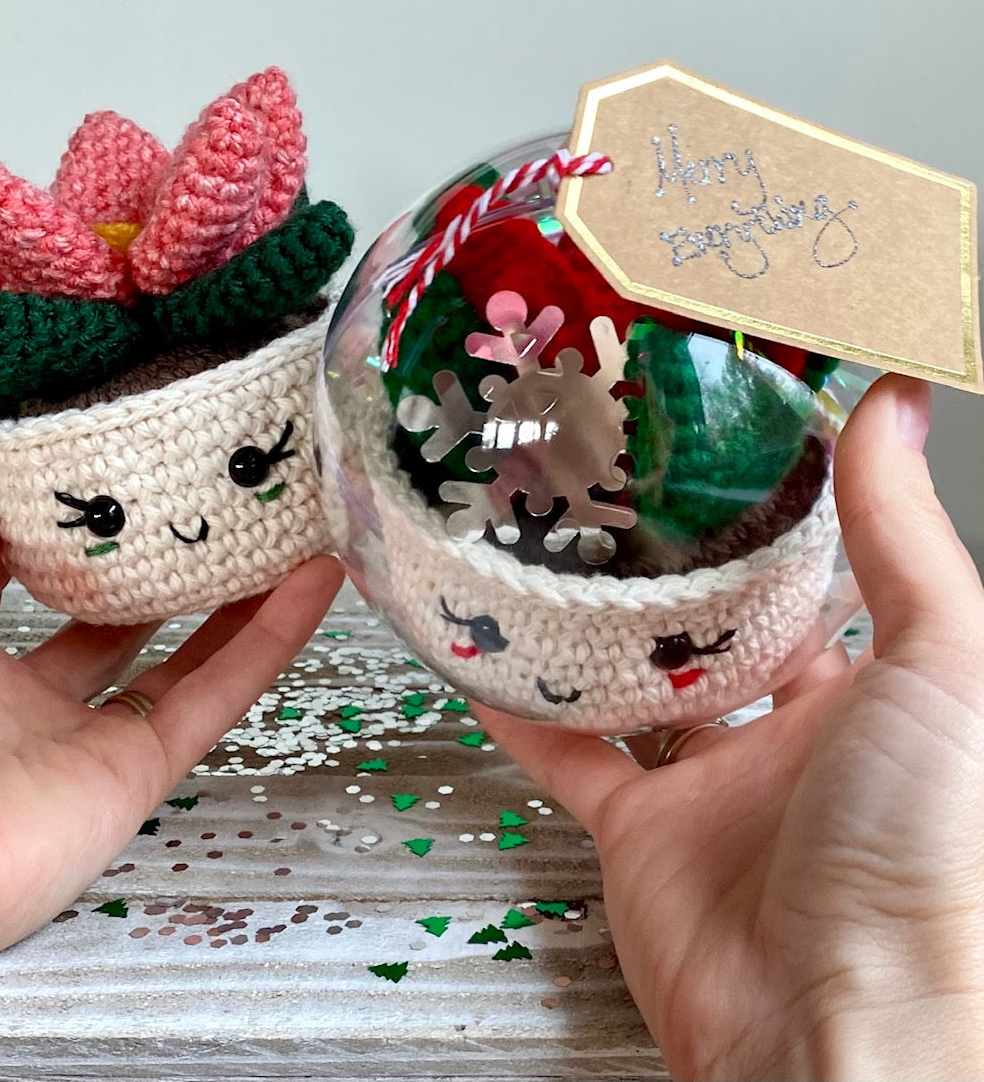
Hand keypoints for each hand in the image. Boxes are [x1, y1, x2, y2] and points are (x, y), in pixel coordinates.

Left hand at [0, 507, 342, 1017]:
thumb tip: (9, 516)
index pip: (49, 588)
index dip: (100, 540)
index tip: (144, 486)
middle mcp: (32, 700)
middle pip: (130, 621)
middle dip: (178, 569)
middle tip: (229, 511)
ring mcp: (90, 740)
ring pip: (189, 655)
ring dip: (244, 597)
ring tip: (292, 534)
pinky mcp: (136, 775)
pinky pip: (214, 698)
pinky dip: (268, 641)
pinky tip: (309, 585)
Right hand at [477, 374, 983, 1080]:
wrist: (842, 1027)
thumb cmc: (929, 859)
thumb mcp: (945, 665)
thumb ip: (907, 538)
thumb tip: (899, 410)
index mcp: (878, 697)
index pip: (820, 583)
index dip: (777, 516)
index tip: (723, 444)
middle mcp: (794, 739)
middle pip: (718, 631)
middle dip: (672, 568)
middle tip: (615, 489)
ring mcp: (712, 787)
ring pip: (636, 688)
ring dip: (592, 631)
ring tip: (548, 550)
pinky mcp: (642, 834)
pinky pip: (570, 758)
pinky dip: (527, 714)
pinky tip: (491, 659)